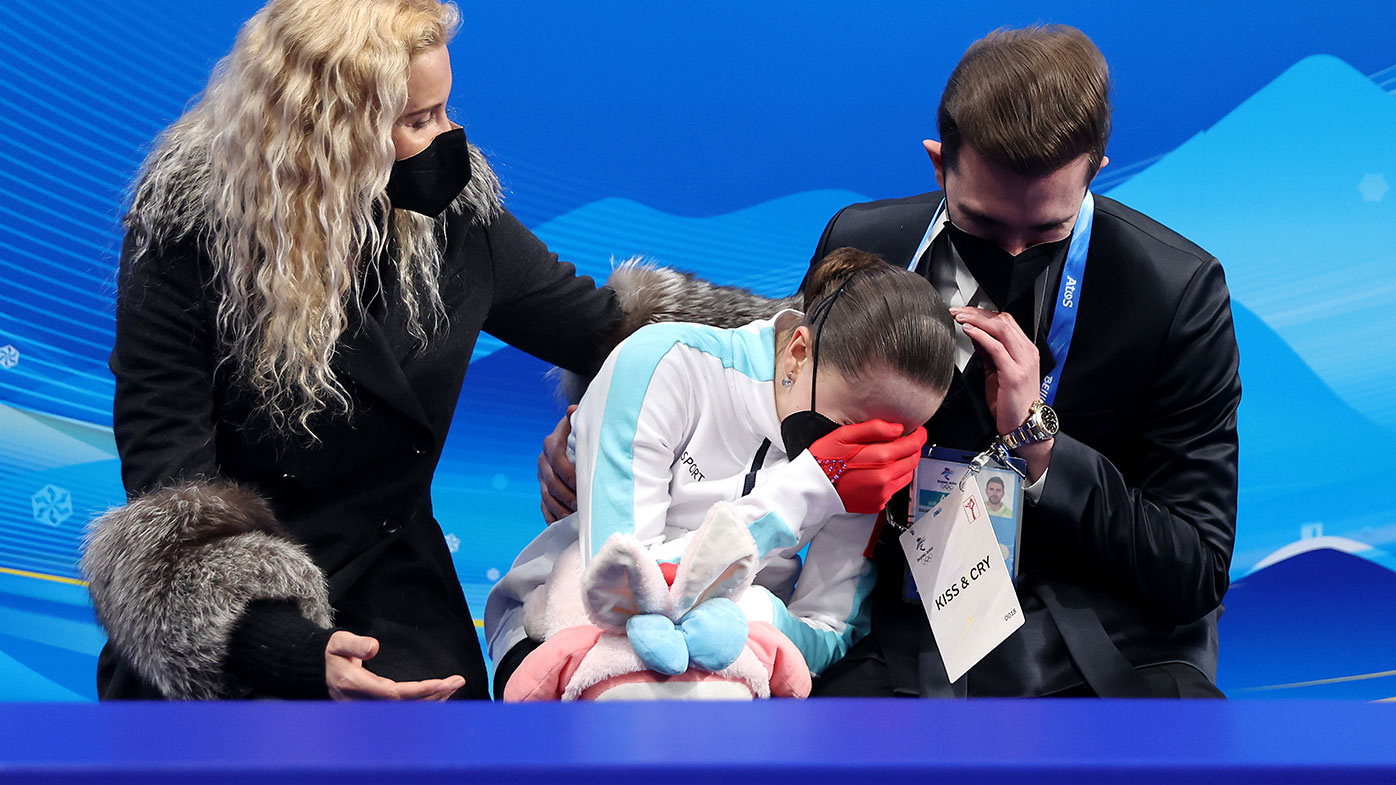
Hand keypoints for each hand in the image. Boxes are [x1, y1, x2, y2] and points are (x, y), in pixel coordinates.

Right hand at [325, 631, 463, 700]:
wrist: (321, 671)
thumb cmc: (333, 654)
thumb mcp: (338, 642)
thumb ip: (354, 644)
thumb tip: (374, 647)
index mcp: (355, 686)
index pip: (393, 694)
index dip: (419, 691)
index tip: (442, 683)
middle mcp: (363, 703)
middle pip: (404, 706)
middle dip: (433, 695)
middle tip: (457, 681)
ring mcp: (369, 709)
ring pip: (406, 711)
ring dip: (432, 700)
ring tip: (454, 685)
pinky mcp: (376, 709)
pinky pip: (403, 710)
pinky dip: (423, 703)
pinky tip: (440, 695)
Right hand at [537, 405, 578, 523]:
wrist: (574, 440)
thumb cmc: (585, 434)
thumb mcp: (583, 424)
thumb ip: (580, 419)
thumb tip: (572, 409)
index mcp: (552, 443)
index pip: (557, 459)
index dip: (569, 473)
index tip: (582, 483)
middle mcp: (544, 460)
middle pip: (551, 482)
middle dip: (567, 495)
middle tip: (582, 505)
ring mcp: (542, 476)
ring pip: (547, 497)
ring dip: (561, 508)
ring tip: (576, 516)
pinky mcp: (543, 490)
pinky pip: (544, 507)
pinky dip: (552, 517)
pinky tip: (562, 524)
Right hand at [810, 420, 926, 512]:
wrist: (811, 488)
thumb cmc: (823, 461)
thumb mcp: (844, 435)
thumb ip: (874, 429)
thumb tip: (896, 429)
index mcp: (879, 459)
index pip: (911, 445)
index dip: (918, 435)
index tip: (918, 431)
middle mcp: (884, 479)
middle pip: (912, 461)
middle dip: (913, 449)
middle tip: (907, 440)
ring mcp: (881, 494)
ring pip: (906, 476)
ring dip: (905, 464)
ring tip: (891, 455)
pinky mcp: (877, 504)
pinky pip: (894, 489)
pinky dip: (892, 478)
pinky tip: (879, 471)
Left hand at [951, 306, 1052, 480]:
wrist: (1024, 426)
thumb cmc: (1010, 404)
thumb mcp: (997, 372)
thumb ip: (989, 353)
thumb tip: (974, 335)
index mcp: (1025, 351)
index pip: (1006, 322)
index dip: (983, 314)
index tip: (964, 312)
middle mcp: (1027, 353)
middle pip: (1003, 320)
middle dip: (977, 312)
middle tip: (956, 311)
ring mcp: (1023, 362)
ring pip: (1001, 329)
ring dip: (976, 320)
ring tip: (958, 317)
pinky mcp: (1014, 374)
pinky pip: (997, 348)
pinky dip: (981, 335)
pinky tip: (968, 330)